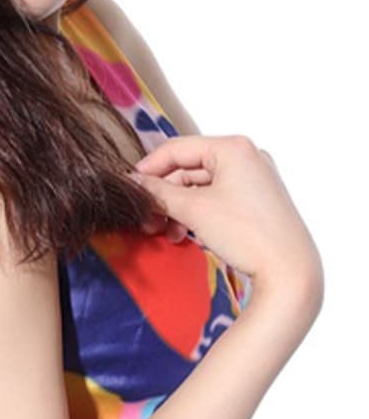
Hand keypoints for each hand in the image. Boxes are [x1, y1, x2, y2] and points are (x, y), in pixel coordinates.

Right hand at [130, 134, 323, 301]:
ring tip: (164, 231)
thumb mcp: (193, 210)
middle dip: (165, 195)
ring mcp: (255, 178)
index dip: (148, 168)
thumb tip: (133, 183)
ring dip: (178, 207)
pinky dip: (198, 213)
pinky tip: (184, 234)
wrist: (290, 271)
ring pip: (202, 186)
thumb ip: (158, 193)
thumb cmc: (246, 234)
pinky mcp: (258, 200)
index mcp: (233, 147)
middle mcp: (247, 156)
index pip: (177, 149)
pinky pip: (217, 198)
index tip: (129, 186)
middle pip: (189, 168)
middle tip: (145, 218)